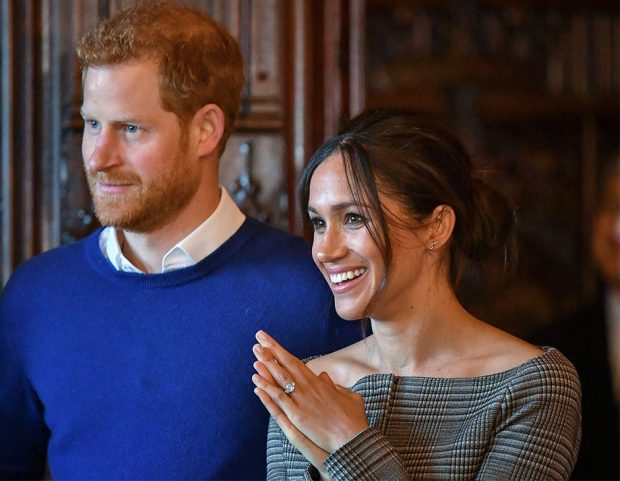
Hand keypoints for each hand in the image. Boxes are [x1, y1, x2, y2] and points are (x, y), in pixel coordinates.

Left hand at [251, 330, 368, 455]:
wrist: (354, 439)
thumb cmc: (354, 419)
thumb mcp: (348, 396)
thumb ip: (335, 386)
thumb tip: (325, 377)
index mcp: (318, 383)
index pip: (295, 362)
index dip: (281, 351)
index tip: (270, 341)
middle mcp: (308, 388)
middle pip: (286, 365)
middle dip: (271, 350)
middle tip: (258, 336)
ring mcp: (302, 401)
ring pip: (280, 379)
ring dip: (266, 365)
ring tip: (255, 352)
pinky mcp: (297, 416)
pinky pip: (279, 399)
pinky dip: (267, 389)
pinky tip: (256, 380)